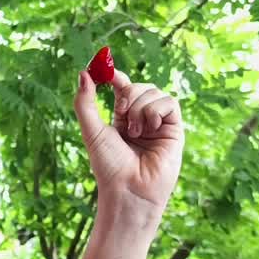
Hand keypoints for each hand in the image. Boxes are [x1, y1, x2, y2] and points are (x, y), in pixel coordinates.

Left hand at [73, 69, 184, 222]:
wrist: (128, 189)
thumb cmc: (108, 165)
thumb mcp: (92, 130)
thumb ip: (85, 102)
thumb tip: (83, 72)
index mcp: (122, 119)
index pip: (123, 87)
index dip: (116, 76)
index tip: (106, 69)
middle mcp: (142, 119)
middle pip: (139, 86)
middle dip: (128, 93)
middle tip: (120, 110)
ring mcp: (159, 124)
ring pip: (154, 92)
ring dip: (139, 107)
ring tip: (133, 132)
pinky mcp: (175, 129)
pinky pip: (169, 102)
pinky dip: (154, 111)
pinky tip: (148, 129)